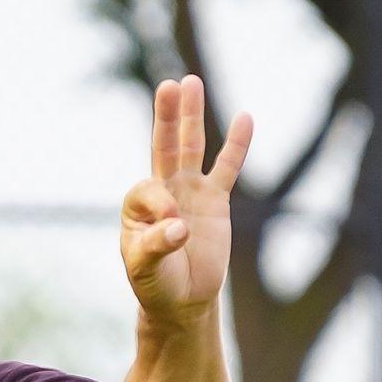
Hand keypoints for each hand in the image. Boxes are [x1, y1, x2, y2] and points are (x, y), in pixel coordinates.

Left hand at [120, 74, 252, 322]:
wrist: (181, 300)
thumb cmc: (155, 284)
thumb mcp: (146, 268)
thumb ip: (158, 245)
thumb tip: (180, 227)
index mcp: (136, 205)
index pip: (148, 188)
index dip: (160, 206)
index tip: (173, 231)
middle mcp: (161, 190)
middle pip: (163, 146)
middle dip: (166, 117)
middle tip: (168, 85)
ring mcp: (189, 191)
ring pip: (190, 147)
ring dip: (191, 117)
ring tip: (190, 82)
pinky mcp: (215, 200)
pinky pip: (227, 168)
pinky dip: (236, 145)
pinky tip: (244, 117)